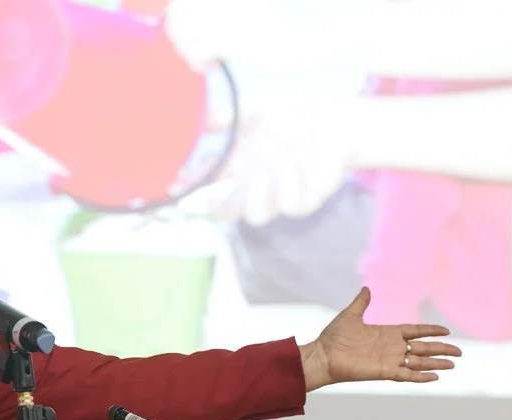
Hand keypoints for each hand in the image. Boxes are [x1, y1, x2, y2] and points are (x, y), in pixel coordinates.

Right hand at [204, 95, 357, 223]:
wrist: (332, 122)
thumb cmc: (292, 119)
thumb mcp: (258, 112)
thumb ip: (231, 118)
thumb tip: (205, 121)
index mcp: (241, 171)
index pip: (210, 186)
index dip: (193, 189)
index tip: (179, 183)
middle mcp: (257, 187)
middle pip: (228, 213)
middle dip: (218, 206)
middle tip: (217, 192)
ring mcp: (280, 196)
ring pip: (257, 215)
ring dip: (256, 195)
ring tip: (264, 172)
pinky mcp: (306, 200)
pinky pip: (290, 204)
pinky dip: (290, 183)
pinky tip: (297, 162)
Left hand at [299, 288, 461, 390]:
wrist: (323, 355)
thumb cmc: (334, 337)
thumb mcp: (350, 315)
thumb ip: (362, 302)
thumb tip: (366, 288)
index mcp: (387, 333)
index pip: (415, 332)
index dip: (430, 331)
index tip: (446, 331)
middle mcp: (391, 347)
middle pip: (422, 348)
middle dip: (441, 349)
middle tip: (459, 351)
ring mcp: (389, 360)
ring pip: (419, 362)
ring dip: (436, 363)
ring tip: (453, 364)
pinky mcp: (384, 372)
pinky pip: (407, 375)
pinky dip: (421, 376)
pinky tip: (435, 377)